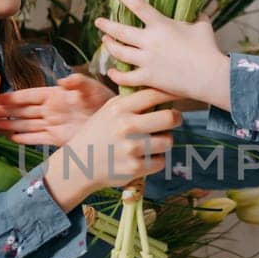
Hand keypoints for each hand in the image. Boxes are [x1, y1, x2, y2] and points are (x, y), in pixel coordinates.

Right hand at [0, 73, 113, 146]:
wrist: (118, 120)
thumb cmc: (104, 99)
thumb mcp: (91, 88)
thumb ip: (77, 83)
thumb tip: (62, 80)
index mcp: (54, 95)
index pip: (27, 96)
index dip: (11, 97)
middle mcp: (50, 110)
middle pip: (22, 111)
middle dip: (5, 111)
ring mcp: (53, 124)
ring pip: (26, 125)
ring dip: (10, 125)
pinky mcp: (58, 138)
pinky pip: (37, 138)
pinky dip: (24, 139)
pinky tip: (10, 139)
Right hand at [42, 87, 180, 209]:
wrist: (79, 165)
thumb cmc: (98, 134)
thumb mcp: (108, 111)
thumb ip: (131, 101)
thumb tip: (162, 89)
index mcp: (119, 108)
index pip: (154, 95)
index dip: (171, 93)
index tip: (179, 94)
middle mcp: (126, 126)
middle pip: (170, 118)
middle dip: (175, 118)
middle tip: (173, 119)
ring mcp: (131, 148)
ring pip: (168, 141)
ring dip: (163, 142)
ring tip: (151, 142)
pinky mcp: (135, 168)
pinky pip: (160, 161)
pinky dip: (155, 160)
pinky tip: (143, 158)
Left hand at [94, 0, 231, 108]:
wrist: (210, 76)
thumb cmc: (208, 49)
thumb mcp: (203, 26)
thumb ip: (197, 16)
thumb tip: (199, 11)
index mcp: (161, 25)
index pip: (137, 5)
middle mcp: (150, 41)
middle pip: (120, 30)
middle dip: (106, 25)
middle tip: (99, 21)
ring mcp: (147, 60)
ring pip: (119, 52)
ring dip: (109, 45)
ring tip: (105, 41)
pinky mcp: (149, 78)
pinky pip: (126, 77)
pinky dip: (116, 74)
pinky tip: (111, 71)